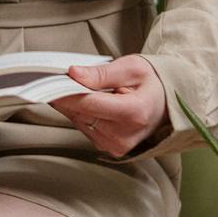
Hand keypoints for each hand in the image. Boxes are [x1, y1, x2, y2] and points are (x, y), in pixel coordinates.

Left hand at [53, 55, 167, 156]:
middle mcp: (124, 135)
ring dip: (74, 105)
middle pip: (80, 114)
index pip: (88, 104)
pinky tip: (90, 102)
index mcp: (133, 113)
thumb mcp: (132, 68)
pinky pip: (85, 128)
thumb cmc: (153, 83)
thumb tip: (73, 74)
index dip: (65, 92)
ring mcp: (117, 145)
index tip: (48, 81)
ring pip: (79, 121)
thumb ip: (102, 73)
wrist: (169, 103)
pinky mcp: (110, 148)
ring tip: (85, 88)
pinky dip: (82, 114)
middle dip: (67, 94)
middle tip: (61, 77)